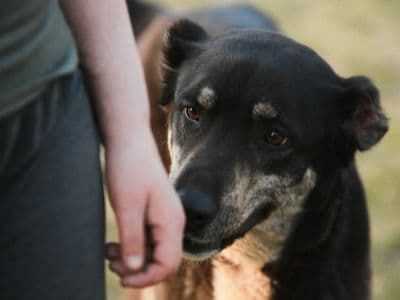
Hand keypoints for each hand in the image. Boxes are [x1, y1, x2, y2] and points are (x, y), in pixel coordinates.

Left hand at [104, 127, 184, 287]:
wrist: (130, 140)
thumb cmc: (128, 168)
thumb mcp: (127, 206)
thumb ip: (132, 239)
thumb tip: (134, 269)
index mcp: (171, 221)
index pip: (168, 264)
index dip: (147, 278)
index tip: (122, 279)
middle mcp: (173, 221)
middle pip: (164, 260)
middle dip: (139, 269)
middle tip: (111, 263)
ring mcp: (165, 217)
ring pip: (155, 251)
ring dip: (133, 258)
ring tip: (108, 253)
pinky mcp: (155, 212)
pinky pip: (149, 238)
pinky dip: (133, 245)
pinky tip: (115, 243)